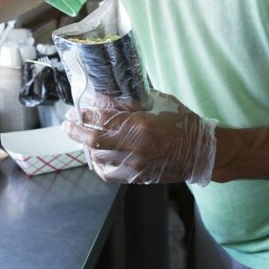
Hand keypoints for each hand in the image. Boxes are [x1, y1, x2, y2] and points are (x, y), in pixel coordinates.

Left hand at [62, 91, 216, 185]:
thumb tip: (114, 92)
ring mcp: (136, 164)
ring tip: (79, 138)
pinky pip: (110, 174)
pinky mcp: (139, 176)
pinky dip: (99, 165)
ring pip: (99, 158)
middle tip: (67, 123)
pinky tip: (95, 158)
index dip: (87, 113)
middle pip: (94, 140)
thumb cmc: (184, 124)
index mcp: (141, 124)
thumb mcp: (161, 103)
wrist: (201, 153)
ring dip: (85, 147)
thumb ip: (137, 100)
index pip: (104, 118)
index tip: (78, 108)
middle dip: (75, 131)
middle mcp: (135, 146)